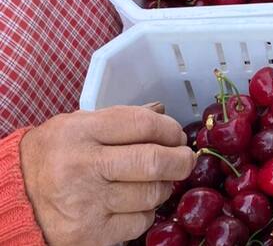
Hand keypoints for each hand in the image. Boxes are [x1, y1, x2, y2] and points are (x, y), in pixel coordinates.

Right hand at [19, 105, 194, 245]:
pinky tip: (131, 204)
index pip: (144, 125)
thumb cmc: (53, 156)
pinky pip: (140, 222)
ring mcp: (87, 204)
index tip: (177, 136)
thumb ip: (120, 119)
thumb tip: (162, 111)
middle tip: (184, 160)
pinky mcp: (90, 235)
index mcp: (81, 132)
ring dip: (162, 188)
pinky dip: (145, 213)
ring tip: (153, 182)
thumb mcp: (77, 125)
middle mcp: (83, 167)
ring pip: (152, 195)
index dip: (171, 129)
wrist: (14, 198)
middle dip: (181, 160)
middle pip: (155, 162)